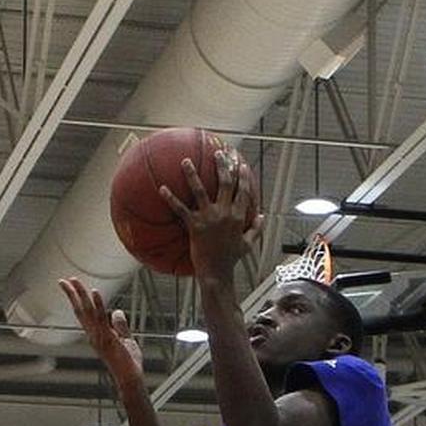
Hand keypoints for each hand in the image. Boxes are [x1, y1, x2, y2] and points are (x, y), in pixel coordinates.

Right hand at [59, 278, 143, 391]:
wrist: (130, 379)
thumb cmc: (128, 363)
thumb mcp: (126, 340)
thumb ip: (120, 326)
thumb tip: (117, 311)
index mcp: (96, 335)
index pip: (84, 314)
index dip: (76, 301)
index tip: (70, 287)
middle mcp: (94, 335)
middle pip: (80, 311)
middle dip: (72, 295)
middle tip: (63, 280)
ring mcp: (100, 337)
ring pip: (88, 312)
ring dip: (81, 295)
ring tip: (74, 281)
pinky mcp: (108, 339)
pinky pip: (101, 319)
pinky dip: (98, 305)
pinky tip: (94, 292)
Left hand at [159, 149, 262, 283]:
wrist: (216, 273)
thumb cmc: (231, 260)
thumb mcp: (248, 244)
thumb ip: (256, 229)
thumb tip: (263, 216)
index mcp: (239, 217)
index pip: (243, 191)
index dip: (243, 176)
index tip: (241, 163)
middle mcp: (225, 213)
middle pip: (225, 183)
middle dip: (222, 165)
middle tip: (218, 152)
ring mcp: (209, 218)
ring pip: (200, 191)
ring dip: (192, 174)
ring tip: (185, 161)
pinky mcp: (195, 226)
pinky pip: (181, 209)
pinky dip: (171, 199)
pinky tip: (162, 189)